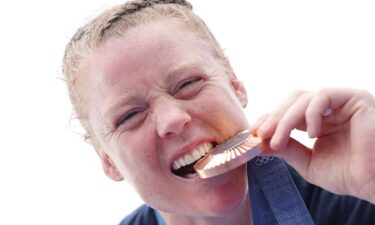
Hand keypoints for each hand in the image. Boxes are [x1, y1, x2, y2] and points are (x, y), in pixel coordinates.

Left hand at [250, 88, 374, 203]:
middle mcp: (327, 110)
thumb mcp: (307, 162)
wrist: (374, 183)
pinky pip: (323, 95)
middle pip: (291, 101)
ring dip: (285, 118)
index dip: (269, 119)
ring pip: (303, 98)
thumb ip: (285, 149)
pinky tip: (312, 134)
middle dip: (273, 117)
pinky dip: (311, 113)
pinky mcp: (354, 98)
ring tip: (277, 140)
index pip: (287, 111)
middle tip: (260, 134)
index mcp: (317, 122)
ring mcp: (340, 102)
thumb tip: (259, 142)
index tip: (253, 133)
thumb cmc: (348, 174)